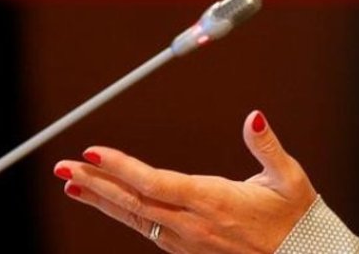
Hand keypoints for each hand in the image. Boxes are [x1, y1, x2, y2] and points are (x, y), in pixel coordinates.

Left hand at [53, 110, 316, 252]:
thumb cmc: (295, 217)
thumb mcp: (289, 178)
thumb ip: (266, 146)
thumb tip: (253, 117)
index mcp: (214, 201)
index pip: (155, 183)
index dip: (121, 169)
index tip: (93, 153)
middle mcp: (193, 224)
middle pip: (133, 202)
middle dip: (95, 183)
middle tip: (64, 167)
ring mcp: (186, 241)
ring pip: (134, 218)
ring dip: (101, 199)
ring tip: (72, 183)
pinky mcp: (186, 248)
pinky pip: (145, 229)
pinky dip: (122, 213)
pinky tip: (107, 202)